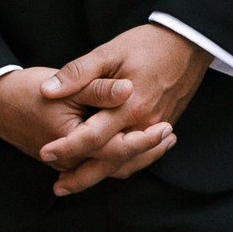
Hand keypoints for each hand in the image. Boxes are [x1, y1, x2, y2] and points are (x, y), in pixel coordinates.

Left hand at [40, 23, 210, 192]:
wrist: (188, 43)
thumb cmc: (146, 44)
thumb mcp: (109, 51)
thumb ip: (79, 72)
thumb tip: (47, 90)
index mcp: (129, 105)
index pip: (92, 137)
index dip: (67, 147)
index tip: (44, 153)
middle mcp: (144, 123)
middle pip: (110, 162)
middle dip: (82, 178)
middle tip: (58, 187)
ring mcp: (156, 128)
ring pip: (127, 164)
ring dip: (101, 176)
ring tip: (75, 182)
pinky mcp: (163, 126)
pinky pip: (141, 157)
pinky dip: (122, 166)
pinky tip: (107, 167)